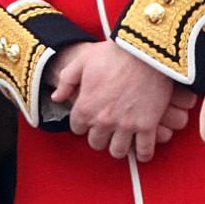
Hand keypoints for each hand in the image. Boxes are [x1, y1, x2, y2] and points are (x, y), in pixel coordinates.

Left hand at [49, 41, 195, 162]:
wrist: (145, 50)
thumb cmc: (114, 53)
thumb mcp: (83, 61)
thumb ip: (67, 81)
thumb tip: (56, 98)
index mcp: (86, 107)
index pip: (77, 128)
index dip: (83, 122)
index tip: (90, 117)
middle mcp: (103, 120)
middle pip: (96, 143)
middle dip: (99, 136)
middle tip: (106, 128)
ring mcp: (126, 125)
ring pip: (118, 151)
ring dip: (118, 146)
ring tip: (122, 139)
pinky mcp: (148, 125)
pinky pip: (144, 151)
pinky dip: (142, 153)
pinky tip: (141, 149)